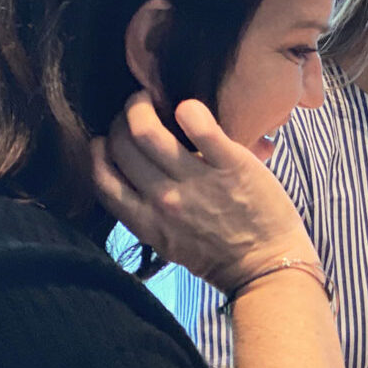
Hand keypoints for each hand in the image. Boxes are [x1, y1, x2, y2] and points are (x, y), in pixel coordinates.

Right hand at [91, 92, 313, 291]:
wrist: (269, 268)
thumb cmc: (223, 256)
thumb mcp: (172, 243)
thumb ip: (151, 213)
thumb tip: (143, 176)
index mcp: (146, 221)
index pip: (102, 178)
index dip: (98, 151)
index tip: (109, 139)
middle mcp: (164, 200)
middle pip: (121, 146)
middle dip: (120, 120)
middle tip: (136, 110)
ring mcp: (197, 182)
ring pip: (146, 132)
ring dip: (141, 106)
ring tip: (150, 99)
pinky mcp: (231, 166)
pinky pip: (199, 127)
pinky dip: (189, 109)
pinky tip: (188, 107)